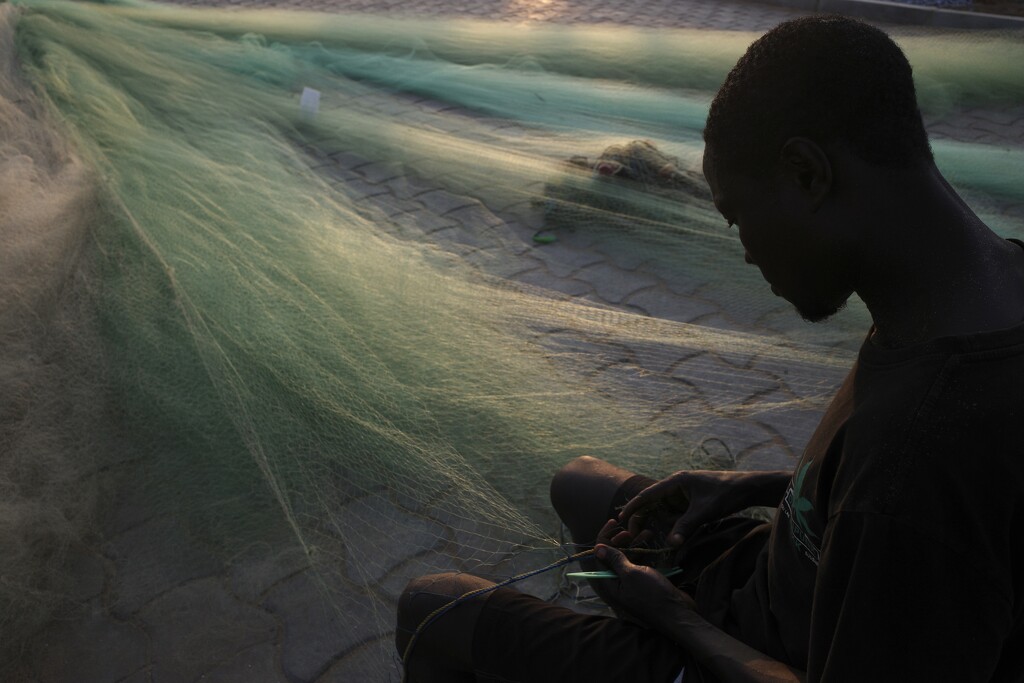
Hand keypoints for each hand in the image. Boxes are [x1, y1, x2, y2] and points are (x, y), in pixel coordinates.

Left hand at [594, 526, 695, 630]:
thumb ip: (615, 560)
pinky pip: (643, 563)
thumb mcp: (631, 574)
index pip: (600, 557)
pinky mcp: (649, 581)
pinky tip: (654, 542)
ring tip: (647, 532)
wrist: (678, 613)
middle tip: (630, 532)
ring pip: (631, 558)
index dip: (604, 538)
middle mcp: (620, 582)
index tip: (613, 523)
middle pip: (615, 556)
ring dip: (636, 544)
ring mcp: (635, 582)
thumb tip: (597, 548)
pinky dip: (647, 552)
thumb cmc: (651, 595)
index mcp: (610, 583)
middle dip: (620, 540)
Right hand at [619, 470, 757, 547]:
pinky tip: (675, 535)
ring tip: (656, 535)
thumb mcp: (704, 512)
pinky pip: (676, 514)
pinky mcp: (691, 502)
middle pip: (653, 503)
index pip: (648, 494)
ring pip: (665, 511)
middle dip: (644, 518)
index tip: (620, 518)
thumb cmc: (726, 494)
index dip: (633, 506)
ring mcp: (684, 494)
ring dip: (661, 524)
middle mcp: (677, 486)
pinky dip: (673, 525)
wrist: (749, 489)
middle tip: (635, 535)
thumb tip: (671, 543)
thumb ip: (685, 527)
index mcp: (676, 482)